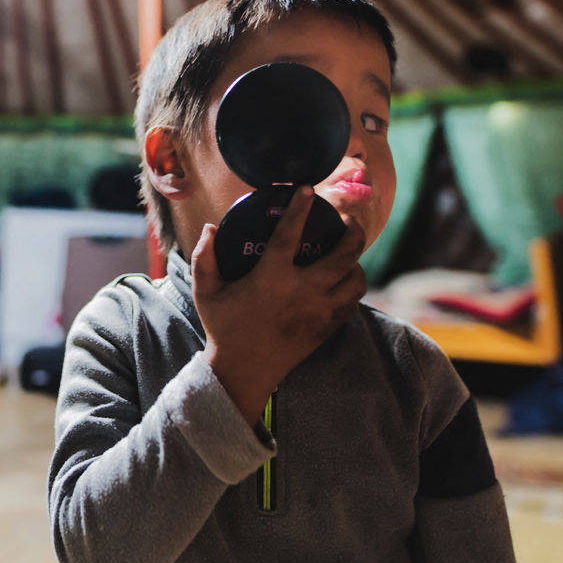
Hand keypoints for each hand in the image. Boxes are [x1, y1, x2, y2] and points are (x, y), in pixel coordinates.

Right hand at [191, 185, 366, 422]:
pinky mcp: (327, 329)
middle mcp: (302, 293)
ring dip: (357, 262)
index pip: (290, 234)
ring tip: (349, 251)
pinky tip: (344, 280)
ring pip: (356, 279)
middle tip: (348, 221)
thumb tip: (211, 227)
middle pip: (343, 254)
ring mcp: (319, 313)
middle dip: (352, 231)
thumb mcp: (206, 292)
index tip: (308, 189)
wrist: (243, 373)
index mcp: (271, 280)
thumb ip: (205, 257)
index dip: (301, 208)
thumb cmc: (223, 328)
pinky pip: (352, 303)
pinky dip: (353, 287)